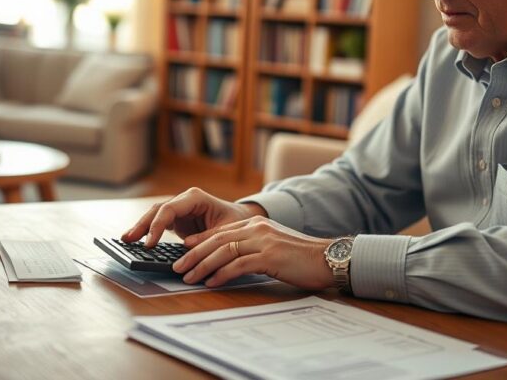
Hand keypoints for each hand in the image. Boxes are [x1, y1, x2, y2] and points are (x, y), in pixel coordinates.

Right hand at [122, 187, 265, 247]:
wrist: (242, 220)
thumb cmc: (237, 222)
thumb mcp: (227, 231)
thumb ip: (207, 238)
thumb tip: (188, 249)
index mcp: (195, 197)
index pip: (170, 209)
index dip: (157, 225)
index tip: (150, 243)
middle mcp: (184, 200)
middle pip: (157, 210)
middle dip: (142, 224)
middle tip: (128, 239)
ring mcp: (179, 210)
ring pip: (154, 216)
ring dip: (141, 228)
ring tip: (126, 240)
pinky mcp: (176, 221)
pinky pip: (158, 225)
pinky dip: (147, 232)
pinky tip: (136, 242)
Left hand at [174, 216, 334, 290]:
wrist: (328, 259)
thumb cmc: (301, 258)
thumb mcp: (273, 247)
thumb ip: (252, 248)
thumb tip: (229, 260)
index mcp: (256, 223)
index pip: (221, 231)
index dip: (199, 242)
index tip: (183, 252)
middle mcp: (257, 227)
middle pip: (217, 239)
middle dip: (194, 254)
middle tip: (178, 266)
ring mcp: (263, 240)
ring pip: (224, 251)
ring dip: (203, 265)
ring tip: (189, 277)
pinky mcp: (270, 256)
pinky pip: (238, 264)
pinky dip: (221, 274)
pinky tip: (212, 283)